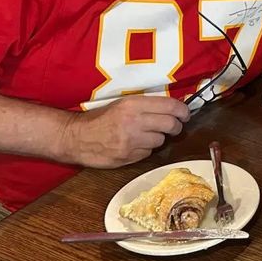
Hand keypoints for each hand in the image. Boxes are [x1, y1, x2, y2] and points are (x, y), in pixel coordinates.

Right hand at [59, 95, 189, 167]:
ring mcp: (131, 141)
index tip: (185, 113)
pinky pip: (148, 153)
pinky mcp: (127, 157)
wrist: (76, 137)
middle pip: (171, 125)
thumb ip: (145, 105)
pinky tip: (135, 145)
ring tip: (146, 135)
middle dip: (176, 126)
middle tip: (174, 126)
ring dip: (158, 139)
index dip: (183, 111)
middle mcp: (134, 122)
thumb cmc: (100, 118)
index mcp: (133, 104)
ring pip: (160, 141)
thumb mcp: (121, 104)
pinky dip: (145, 150)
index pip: (169, 106)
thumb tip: (172, 108)